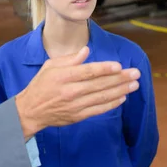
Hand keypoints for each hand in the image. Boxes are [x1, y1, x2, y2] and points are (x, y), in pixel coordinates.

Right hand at [15, 46, 139, 138]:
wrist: (31, 111)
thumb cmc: (41, 85)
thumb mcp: (50, 66)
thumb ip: (69, 59)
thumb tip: (86, 51)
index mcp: (63, 76)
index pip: (88, 71)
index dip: (105, 68)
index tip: (119, 65)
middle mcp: (71, 91)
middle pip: (99, 84)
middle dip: (120, 78)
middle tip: (136, 73)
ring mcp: (76, 105)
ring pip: (102, 97)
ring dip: (121, 90)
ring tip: (134, 84)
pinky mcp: (78, 116)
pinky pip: (99, 109)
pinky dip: (112, 104)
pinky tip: (122, 97)